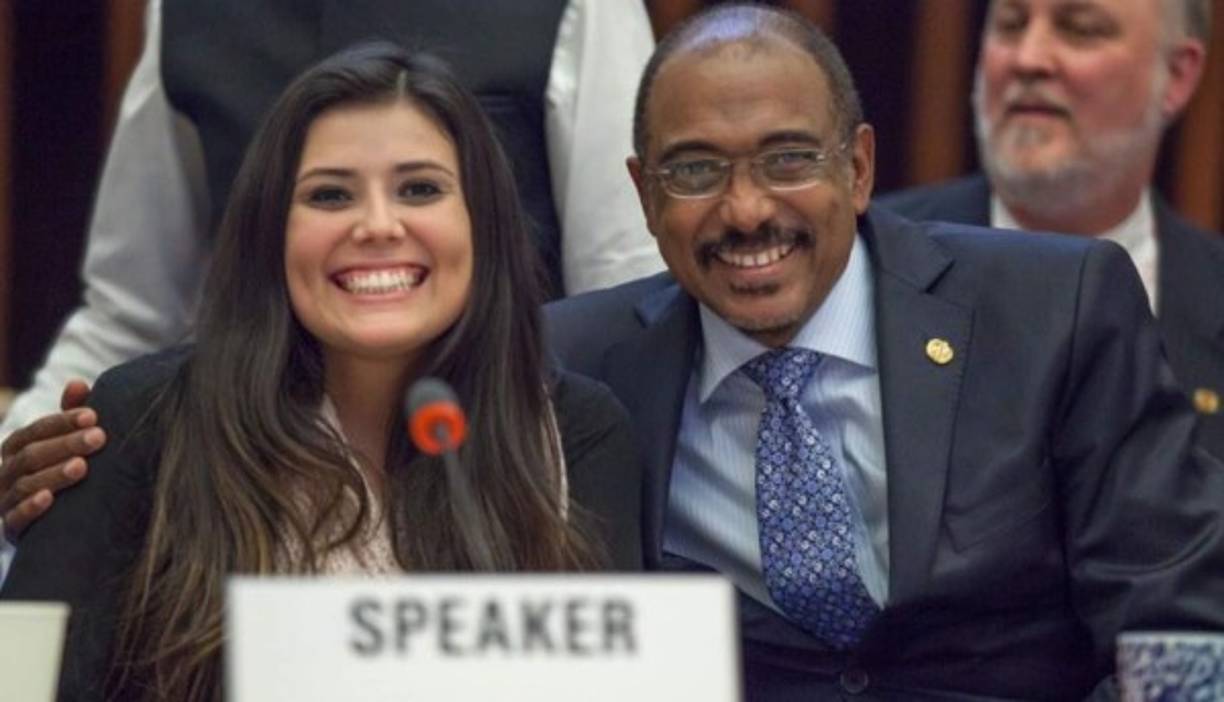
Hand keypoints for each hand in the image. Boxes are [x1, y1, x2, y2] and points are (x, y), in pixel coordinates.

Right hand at [0, 380, 103, 540]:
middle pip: (31, 455)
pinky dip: (29, 508)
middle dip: (65, 444)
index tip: (93, 415)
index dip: (63, 422)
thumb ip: (71, 415)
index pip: (36, 430)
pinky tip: (49, 498)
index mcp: (16, 448)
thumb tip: (77, 383)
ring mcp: (5, 501)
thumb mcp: (68, 443)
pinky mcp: (11, 530)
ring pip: (25, 485)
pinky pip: (15, 519)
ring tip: (81, 466)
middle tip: (99, 437)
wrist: (59, 525)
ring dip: (52, 474)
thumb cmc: (64, 470)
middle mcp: (6, 473)